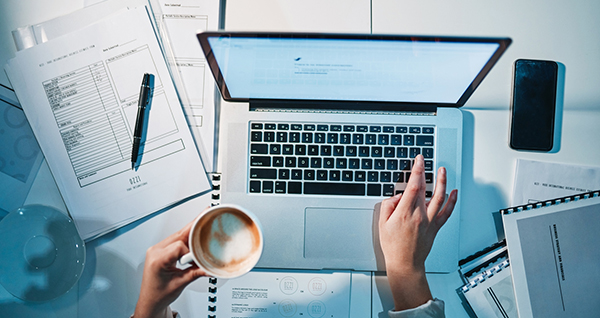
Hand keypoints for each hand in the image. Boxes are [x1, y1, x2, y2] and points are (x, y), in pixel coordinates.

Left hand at [134, 218, 205, 317]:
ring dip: (191, 232)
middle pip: (179, 234)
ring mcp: (157, 249)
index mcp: (157, 259)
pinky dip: (186, 238)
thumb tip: (209, 266)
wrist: (150, 301)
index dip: (191, 251)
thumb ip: (195, 273)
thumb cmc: (158, 295)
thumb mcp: (179, 284)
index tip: (199, 258)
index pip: (179, 246)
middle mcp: (155, 251)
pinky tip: (194, 236)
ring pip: (178, 235)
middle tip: (207, 215)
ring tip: (203, 226)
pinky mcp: (160, 250)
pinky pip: (175, 240)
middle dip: (194, 227)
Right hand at [379, 155, 456, 310]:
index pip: (414, 186)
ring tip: (442, 171)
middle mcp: (420, 215)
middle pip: (426, 188)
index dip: (417, 170)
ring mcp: (430, 221)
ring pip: (439, 197)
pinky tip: (454, 192)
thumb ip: (388, 205)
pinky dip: (452, 200)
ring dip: (442, 182)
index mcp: (406, 213)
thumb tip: (397, 196)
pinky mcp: (436, 227)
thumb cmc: (393, 246)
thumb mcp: (382, 223)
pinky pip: (447, 212)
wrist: (405, 263)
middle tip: (425, 161)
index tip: (418, 160)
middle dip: (426, 171)